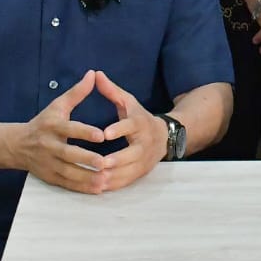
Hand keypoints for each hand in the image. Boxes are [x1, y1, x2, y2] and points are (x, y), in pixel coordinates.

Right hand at [13, 70, 108, 194]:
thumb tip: (93, 74)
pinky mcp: (49, 176)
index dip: (85, 132)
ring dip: (87, 177)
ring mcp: (48, 163)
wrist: (15, 145)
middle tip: (106, 162)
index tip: (101, 136)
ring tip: (106, 179)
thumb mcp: (57, 106)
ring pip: (68, 172)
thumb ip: (77, 93)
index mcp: (53, 127)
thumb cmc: (43, 123)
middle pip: (69, 154)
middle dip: (86, 159)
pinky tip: (98, 188)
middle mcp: (49, 146)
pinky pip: (67, 183)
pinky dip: (81, 187)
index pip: (70, 129)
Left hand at [95, 70, 168, 191]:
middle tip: (100, 163)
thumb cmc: (139, 118)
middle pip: (132, 153)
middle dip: (117, 159)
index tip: (105, 133)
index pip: (130, 126)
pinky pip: (127, 181)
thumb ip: (111, 91)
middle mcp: (144, 143)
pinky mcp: (141, 172)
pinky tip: (99, 187)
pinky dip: (114, 184)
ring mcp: (144, 160)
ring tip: (96, 178)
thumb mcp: (128, 102)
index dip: (119, 129)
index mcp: (139, 124)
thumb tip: (95, 74)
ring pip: (129, 170)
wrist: (165, 136)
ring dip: (113, 176)